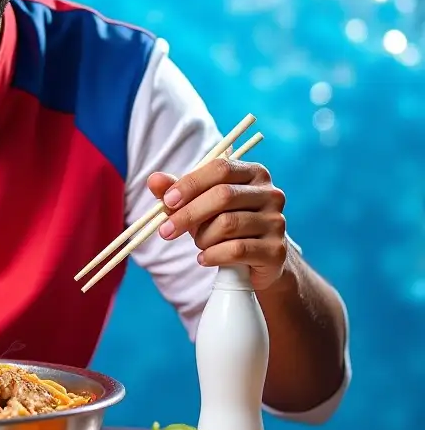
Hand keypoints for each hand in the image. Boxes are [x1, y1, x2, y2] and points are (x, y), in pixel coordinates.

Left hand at [147, 157, 288, 290]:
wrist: (259, 261)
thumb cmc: (225, 225)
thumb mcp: (200, 205)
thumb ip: (178, 191)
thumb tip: (154, 180)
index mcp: (253, 173)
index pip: (220, 168)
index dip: (191, 183)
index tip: (167, 201)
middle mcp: (270, 194)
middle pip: (223, 196)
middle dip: (188, 214)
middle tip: (165, 231)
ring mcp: (277, 222)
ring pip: (227, 224)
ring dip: (202, 238)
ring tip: (199, 244)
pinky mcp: (276, 250)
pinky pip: (236, 250)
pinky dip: (212, 255)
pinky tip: (204, 258)